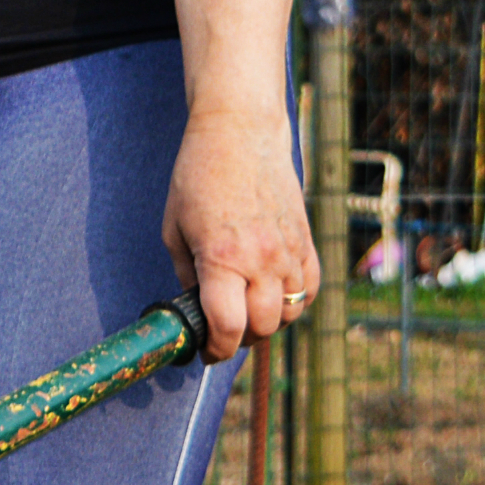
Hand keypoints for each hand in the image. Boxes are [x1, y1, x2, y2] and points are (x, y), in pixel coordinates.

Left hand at [165, 108, 317, 362]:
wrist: (241, 133)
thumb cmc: (198, 176)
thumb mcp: (175, 228)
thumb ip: (187, 275)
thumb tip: (198, 310)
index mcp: (222, 257)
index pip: (228, 327)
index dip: (216, 349)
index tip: (206, 351)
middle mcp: (262, 259)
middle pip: (263, 327)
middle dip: (240, 338)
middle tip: (223, 331)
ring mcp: (290, 251)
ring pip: (290, 313)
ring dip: (268, 322)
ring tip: (246, 310)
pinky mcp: (307, 241)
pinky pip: (310, 290)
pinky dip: (295, 302)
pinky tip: (273, 294)